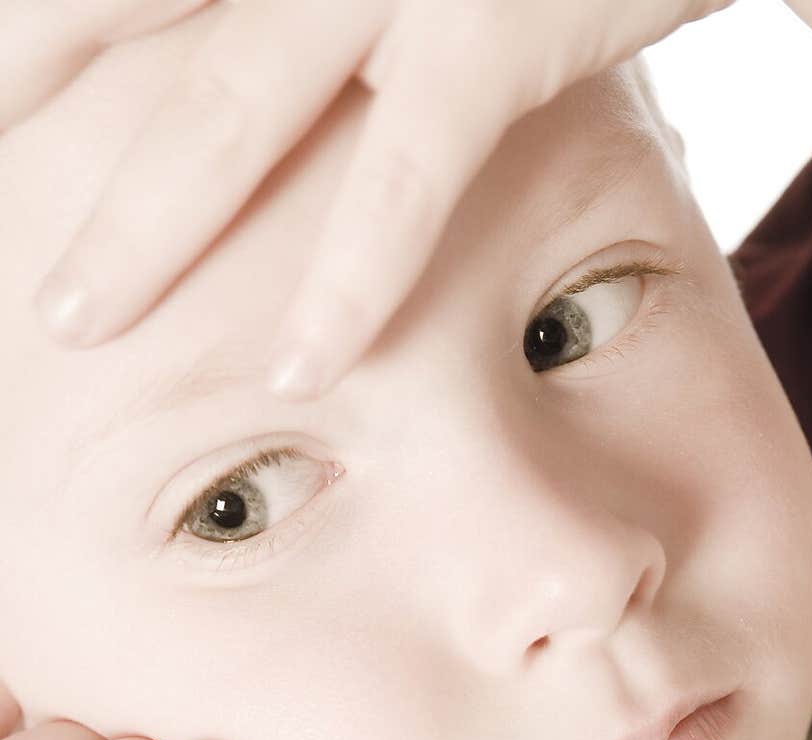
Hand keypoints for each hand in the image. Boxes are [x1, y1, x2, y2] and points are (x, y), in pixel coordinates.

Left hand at [22, 0, 735, 397]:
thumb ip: (328, 5)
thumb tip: (264, 59)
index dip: (34, 36)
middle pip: (119, 10)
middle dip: (27, 107)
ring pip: (231, 100)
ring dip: (144, 227)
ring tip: (74, 324)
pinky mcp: (501, 16)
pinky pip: (407, 164)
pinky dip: (352, 272)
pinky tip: (299, 369)